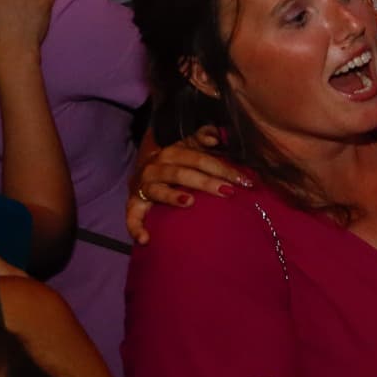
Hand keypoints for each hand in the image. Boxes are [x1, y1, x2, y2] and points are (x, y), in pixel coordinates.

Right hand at [127, 127, 252, 244]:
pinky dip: (135, 228)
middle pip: (181, 173)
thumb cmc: (177, 161)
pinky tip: (145, 239)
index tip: (244, 181)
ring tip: (189, 201)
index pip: (199, 158)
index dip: (222, 168)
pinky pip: (131, 217)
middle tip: (228, 192)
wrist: (143, 170)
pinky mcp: (133, 204)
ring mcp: (143, 186)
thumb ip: (204, 137)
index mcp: (172, 153)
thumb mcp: (189, 145)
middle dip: (206, 182)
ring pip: (158, 190)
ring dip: (172, 196)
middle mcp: (155, 167)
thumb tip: (215, 137)